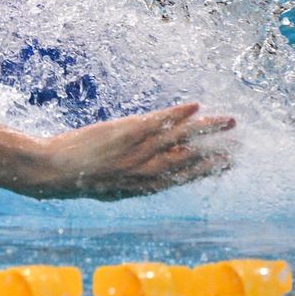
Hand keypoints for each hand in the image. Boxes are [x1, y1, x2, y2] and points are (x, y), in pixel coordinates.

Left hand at [21, 103, 233, 199]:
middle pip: (192, 159)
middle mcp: (148, 170)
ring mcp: (140, 150)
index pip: (185, 178)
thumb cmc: (77, 180)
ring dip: (209, 128)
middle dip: (219, 152)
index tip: (227, 163)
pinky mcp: (128, 131)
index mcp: (145, 187)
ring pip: (183, 137)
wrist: (53, 171)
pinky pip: (160, 120)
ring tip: (230, 122)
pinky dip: (179, 113)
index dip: (208, 170)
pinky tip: (196, 106)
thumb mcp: (111, 189)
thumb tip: (147, 180)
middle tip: (241, 146)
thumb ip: (133, 182)